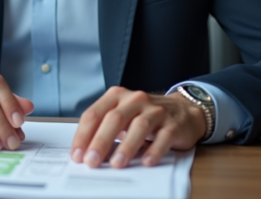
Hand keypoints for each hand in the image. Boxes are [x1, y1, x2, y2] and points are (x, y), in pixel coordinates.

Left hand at [71, 86, 206, 168]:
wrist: (183, 110)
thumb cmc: (145, 115)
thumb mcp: (122, 116)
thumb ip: (105, 128)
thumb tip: (86, 152)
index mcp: (116, 96)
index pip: (94, 114)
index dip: (83, 135)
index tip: (77, 155)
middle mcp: (135, 99)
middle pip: (114, 119)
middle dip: (100, 141)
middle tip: (92, 161)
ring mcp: (155, 110)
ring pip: (139, 126)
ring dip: (126, 147)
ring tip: (117, 164)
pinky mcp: (173, 124)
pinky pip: (163, 137)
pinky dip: (154, 150)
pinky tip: (147, 161)